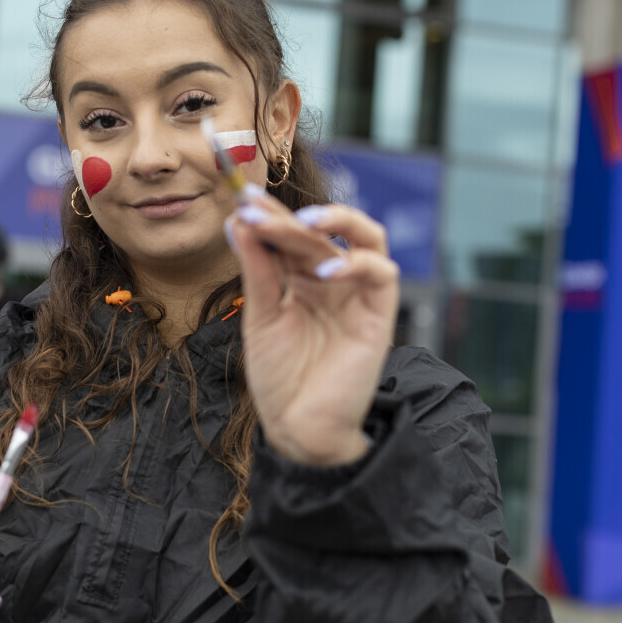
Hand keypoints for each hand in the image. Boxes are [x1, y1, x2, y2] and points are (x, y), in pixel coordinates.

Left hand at [229, 198, 398, 465]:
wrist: (297, 427)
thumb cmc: (279, 376)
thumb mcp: (260, 315)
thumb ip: (257, 269)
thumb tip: (239, 220)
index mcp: (301, 278)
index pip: (291, 233)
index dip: (270, 213)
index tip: (241, 196)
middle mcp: (332, 279)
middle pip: (320, 231)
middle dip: (288, 217)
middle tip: (257, 210)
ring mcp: (357, 293)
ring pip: (365, 236)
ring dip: (337, 221)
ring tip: (303, 222)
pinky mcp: (378, 314)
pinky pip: (382, 273)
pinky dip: (355, 264)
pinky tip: (323, 271)